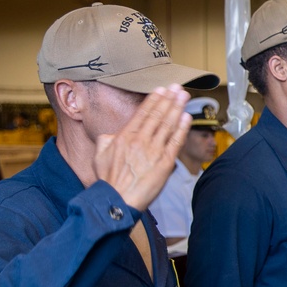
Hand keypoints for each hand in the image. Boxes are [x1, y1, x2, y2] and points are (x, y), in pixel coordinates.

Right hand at [93, 85, 190, 211]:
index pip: (143, 113)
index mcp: (124, 136)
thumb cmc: (109, 181)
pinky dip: (182, 128)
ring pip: (167, 125)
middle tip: (177, 87)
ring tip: (184, 96)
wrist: (117, 199)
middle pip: (157, 115)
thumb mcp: (100, 155)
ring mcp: (154, 150)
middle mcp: (140, 140)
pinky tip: (186, 117)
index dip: (154, 100)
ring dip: (177, 108)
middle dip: (169, 99)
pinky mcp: (165, 163)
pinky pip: (176, 141)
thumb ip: (107, 140)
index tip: (162, 90)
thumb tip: (112, 134)